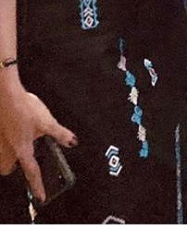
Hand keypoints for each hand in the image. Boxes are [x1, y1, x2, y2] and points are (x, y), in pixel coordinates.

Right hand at [0, 84, 76, 202]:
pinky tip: (12, 129)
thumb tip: (72, 142)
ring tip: (19, 143)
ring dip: (9, 154)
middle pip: (7, 168)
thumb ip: (60, 134)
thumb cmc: (23, 108)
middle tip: (25, 160)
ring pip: (2, 157)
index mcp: (22, 150)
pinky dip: (5, 139)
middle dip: (14, 167)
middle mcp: (6, 150)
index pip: (32, 173)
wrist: (4, 95)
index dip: (38, 186)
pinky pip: (0, 142)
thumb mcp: (47, 122)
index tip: (40, 197)